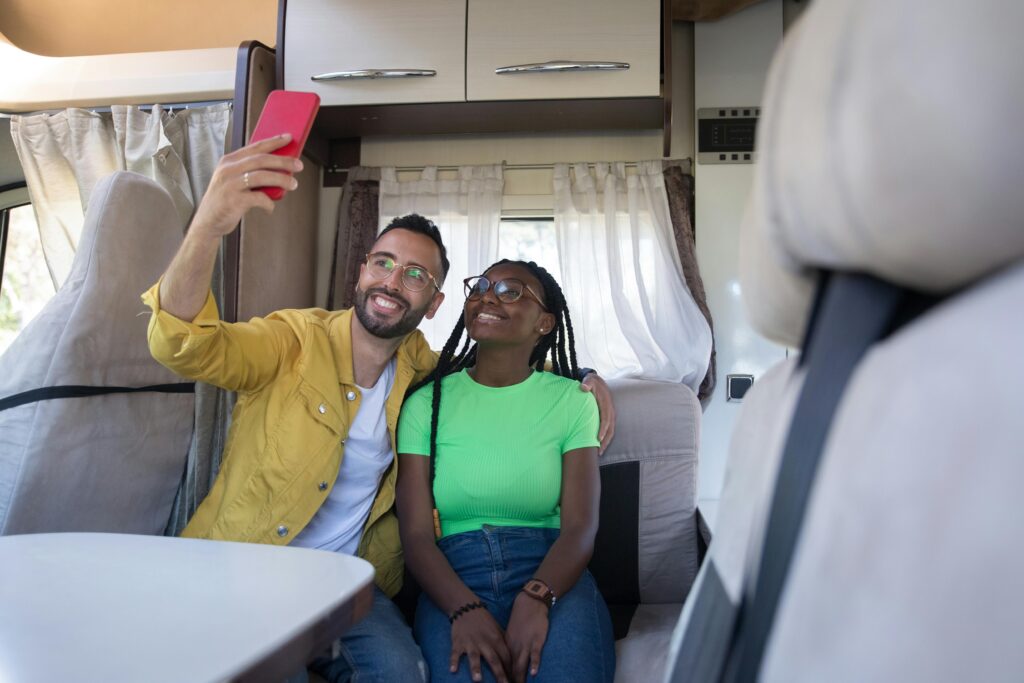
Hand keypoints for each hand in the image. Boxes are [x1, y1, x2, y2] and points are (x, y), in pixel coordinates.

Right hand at [188, 134, 302, 239]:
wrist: (207, 222)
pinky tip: (270, 208)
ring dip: (281, 179)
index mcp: (229, 161)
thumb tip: (279, 169)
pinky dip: (268, 203)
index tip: (288, 138)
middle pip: (261, 159)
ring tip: (293, 184)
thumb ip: (250, 173)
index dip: (273, 141)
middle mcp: (228, 169)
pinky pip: (258, 198)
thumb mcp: (233, 181)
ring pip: (262, 176)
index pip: (255, 147)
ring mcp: (230, 184)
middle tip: (298, 165)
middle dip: (283, 161)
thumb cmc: (225, 201)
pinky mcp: (233, 200)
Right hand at [450, 606, 511, 682]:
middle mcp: (484, 642)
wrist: (467, 607)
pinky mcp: (458, 642)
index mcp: (496, 639)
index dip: (511, 669)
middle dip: (499, 674)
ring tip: (478, 680)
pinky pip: (455, 653)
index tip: (514, 681)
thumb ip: (504, 642)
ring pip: (474, 657)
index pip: (506, 656)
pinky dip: (454, 661)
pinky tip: (453, 670)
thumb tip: (513, 658)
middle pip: (493, 660)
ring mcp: (470, 643)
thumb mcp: (497, 628)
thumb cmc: (484, 621)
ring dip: (476, 668)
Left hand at [505, 592, 549, 682]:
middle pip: (511, 668)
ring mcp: (525, 644)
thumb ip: (509, 647)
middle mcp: (514, 647)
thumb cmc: (521, 619)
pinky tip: (534, 673)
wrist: (529, 602)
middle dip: (511, 680)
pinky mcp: (537, 640)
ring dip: (520, 677)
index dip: (505, 677)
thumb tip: (506, 661)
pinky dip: (534, 664)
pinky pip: (535, 654)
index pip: (504, 666)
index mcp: (507, 646)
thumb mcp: (511, 633)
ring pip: (521, 664)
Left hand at [581, 372, 615, 453]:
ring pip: (610, 432)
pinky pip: (608, 430)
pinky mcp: (608, 418)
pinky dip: (605, 439)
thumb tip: (583, 387)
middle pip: (610, 430)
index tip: (598, 439)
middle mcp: (610, 412)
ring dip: (606, 442)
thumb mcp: (589, 380)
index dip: (602, 430)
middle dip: (605, 441)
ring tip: (599, 453)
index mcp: (607, 405)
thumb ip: (587, 383)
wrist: (598, 382)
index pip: (606, 419)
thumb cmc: (592, 383)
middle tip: (599, 452)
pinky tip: (599, 446)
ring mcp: (610, 416)